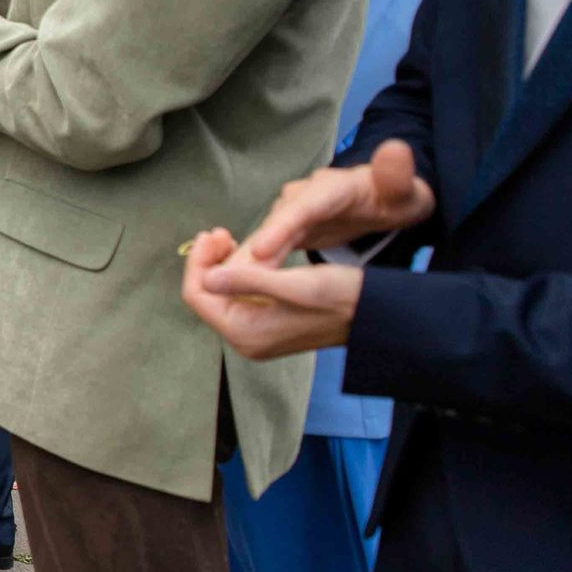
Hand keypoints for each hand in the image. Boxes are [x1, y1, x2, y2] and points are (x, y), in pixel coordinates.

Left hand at [181, 228, 362, 359]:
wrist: (373, 312)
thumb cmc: (339, 298)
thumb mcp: (292, 284)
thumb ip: (246, 281)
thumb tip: (206, 278)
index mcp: (245, 333)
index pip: (197, 296)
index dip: (197, 262)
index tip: (210, 235)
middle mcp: (246, 339)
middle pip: (206, 295)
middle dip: (207, 261)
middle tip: (219, 232)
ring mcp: (256, 333)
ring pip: (222, 293)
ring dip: (222, 264)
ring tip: (229, 237)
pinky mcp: (268, 323)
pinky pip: (240, 295)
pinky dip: (238, 273)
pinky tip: (245, 253)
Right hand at [240, 140, 436, 265]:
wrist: (386, 199)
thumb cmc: (396, 196)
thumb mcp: (405, 188)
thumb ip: (398, 173)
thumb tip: (395, 149)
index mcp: (332, 186)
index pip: (304, 206)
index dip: (281, 228)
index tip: (259, 250)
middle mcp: (304, 196)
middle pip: (276, 223)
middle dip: (254, 251)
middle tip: (232, 279)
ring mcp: (293, 211)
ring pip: (267, 236)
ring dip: (248, 260)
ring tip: (229, 285)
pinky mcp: (287, 227)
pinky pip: (268, 246)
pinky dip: (255, 264)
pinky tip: (239, 283)